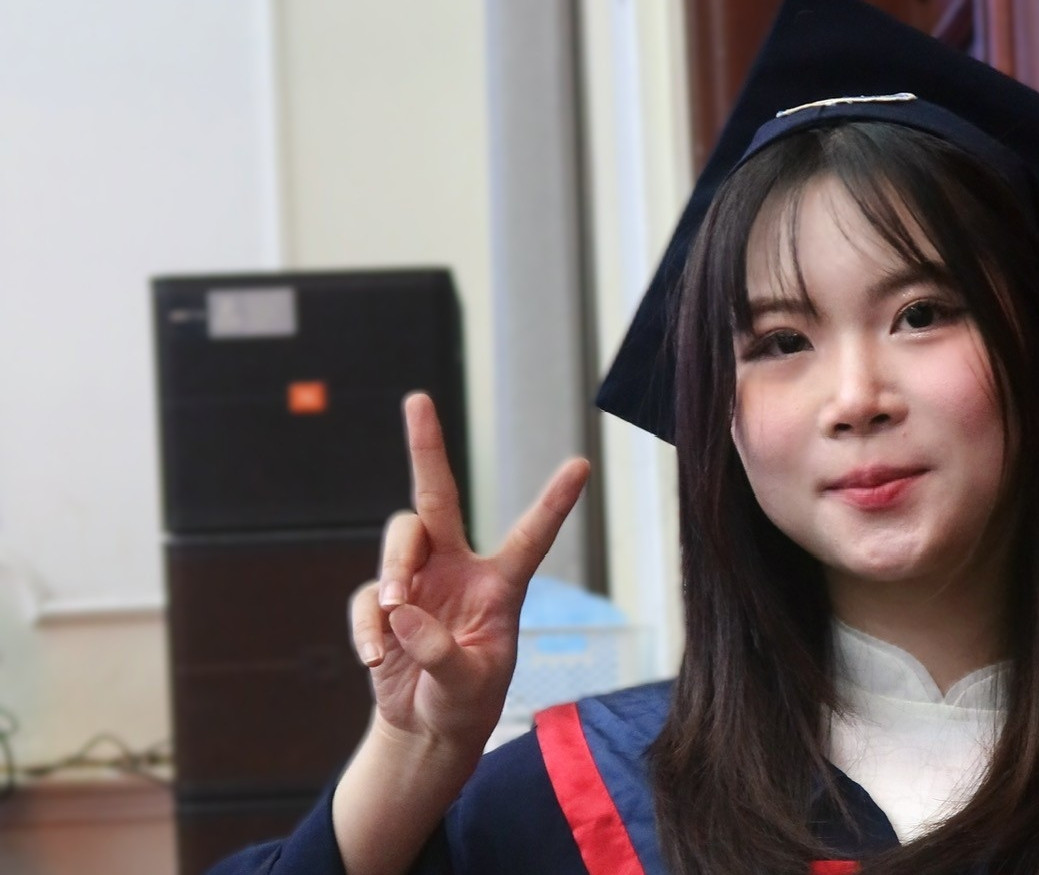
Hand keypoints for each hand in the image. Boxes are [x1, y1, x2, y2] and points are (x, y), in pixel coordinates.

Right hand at [348, 392, 590, 753]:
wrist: (427, 729)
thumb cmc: (466, 703)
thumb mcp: (470, 686)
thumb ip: (442, 652)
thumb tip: (401, 610)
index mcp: (501, 586)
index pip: (531, 537)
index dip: (554, 502)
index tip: (581, 464)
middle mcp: (459, 570)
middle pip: (439, 496)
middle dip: (427, 446)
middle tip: (417, 400)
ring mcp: (418, 582)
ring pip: (399, 537)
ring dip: (395, 566)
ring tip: (397, 609)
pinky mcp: (382, 605)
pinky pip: (368, 596)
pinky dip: (367, 625)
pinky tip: (373, 657)